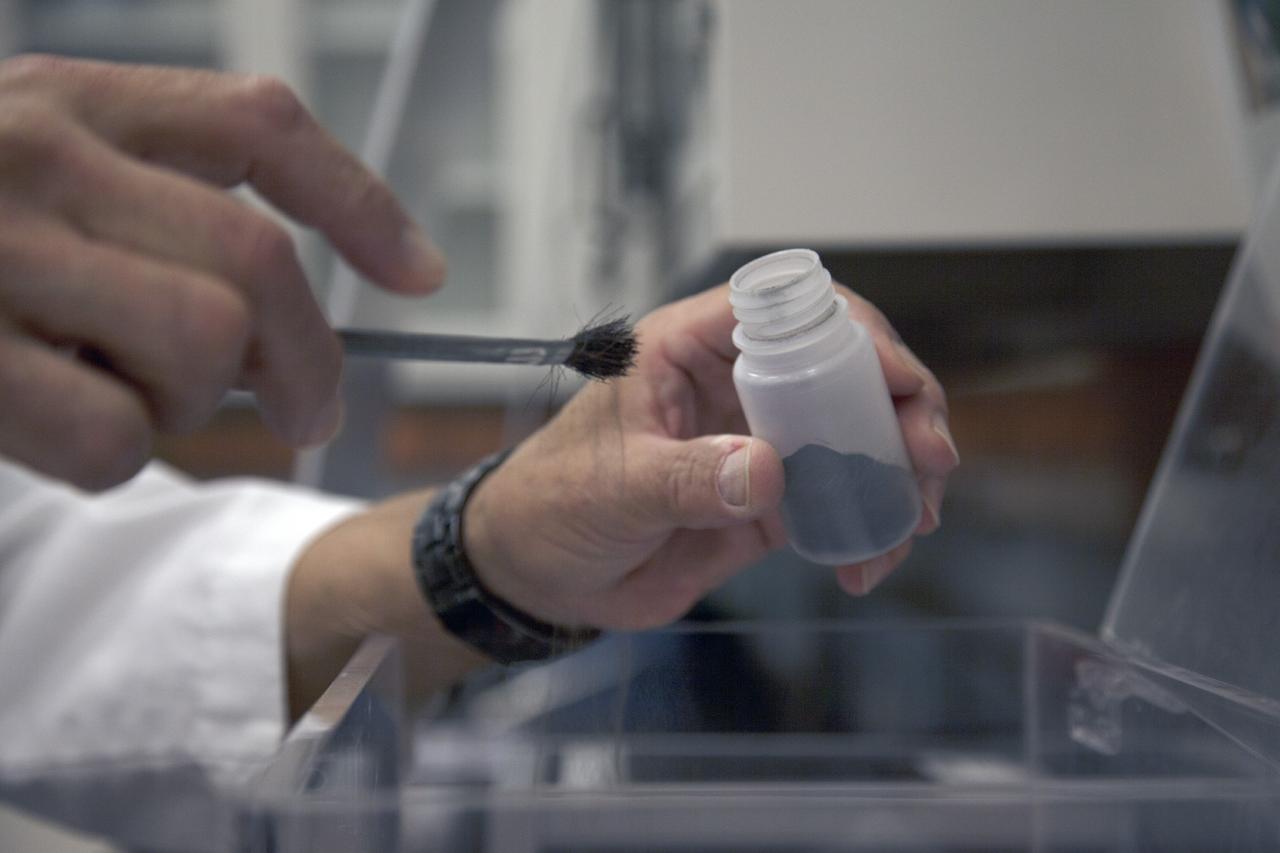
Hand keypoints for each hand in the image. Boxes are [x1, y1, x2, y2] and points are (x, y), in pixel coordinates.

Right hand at [0, 55, 444, 489]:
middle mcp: (29, 153)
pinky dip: (111, 456)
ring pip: (202, 342)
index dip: (361, 204)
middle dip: (305, 359)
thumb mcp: (38, 178)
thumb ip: (157, 215)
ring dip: (191, 400)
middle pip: (258, 262)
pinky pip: (111, 436)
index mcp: (68, 98)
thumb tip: (289, 342)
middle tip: (298, 408)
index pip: (257, 125)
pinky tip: (56, 426)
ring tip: (124, 392)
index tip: (422, 277)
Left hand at [285, 283, 955, 710]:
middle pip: (843, 371)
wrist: (535, 576)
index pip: (787, 312)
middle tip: (932, 460)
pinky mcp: (766, 503)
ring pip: (852, 437)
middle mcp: (736, 385)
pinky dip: (866, 528)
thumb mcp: (611, 487)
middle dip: (901, 408)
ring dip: (897, 472)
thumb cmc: (551, 505)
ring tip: (915, 523)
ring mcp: (758, 443)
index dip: (856, 333)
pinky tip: (869, 566)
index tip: (899, 383)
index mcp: (692, 349)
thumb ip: (686, 479)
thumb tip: (771, 471)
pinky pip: (834, 502)